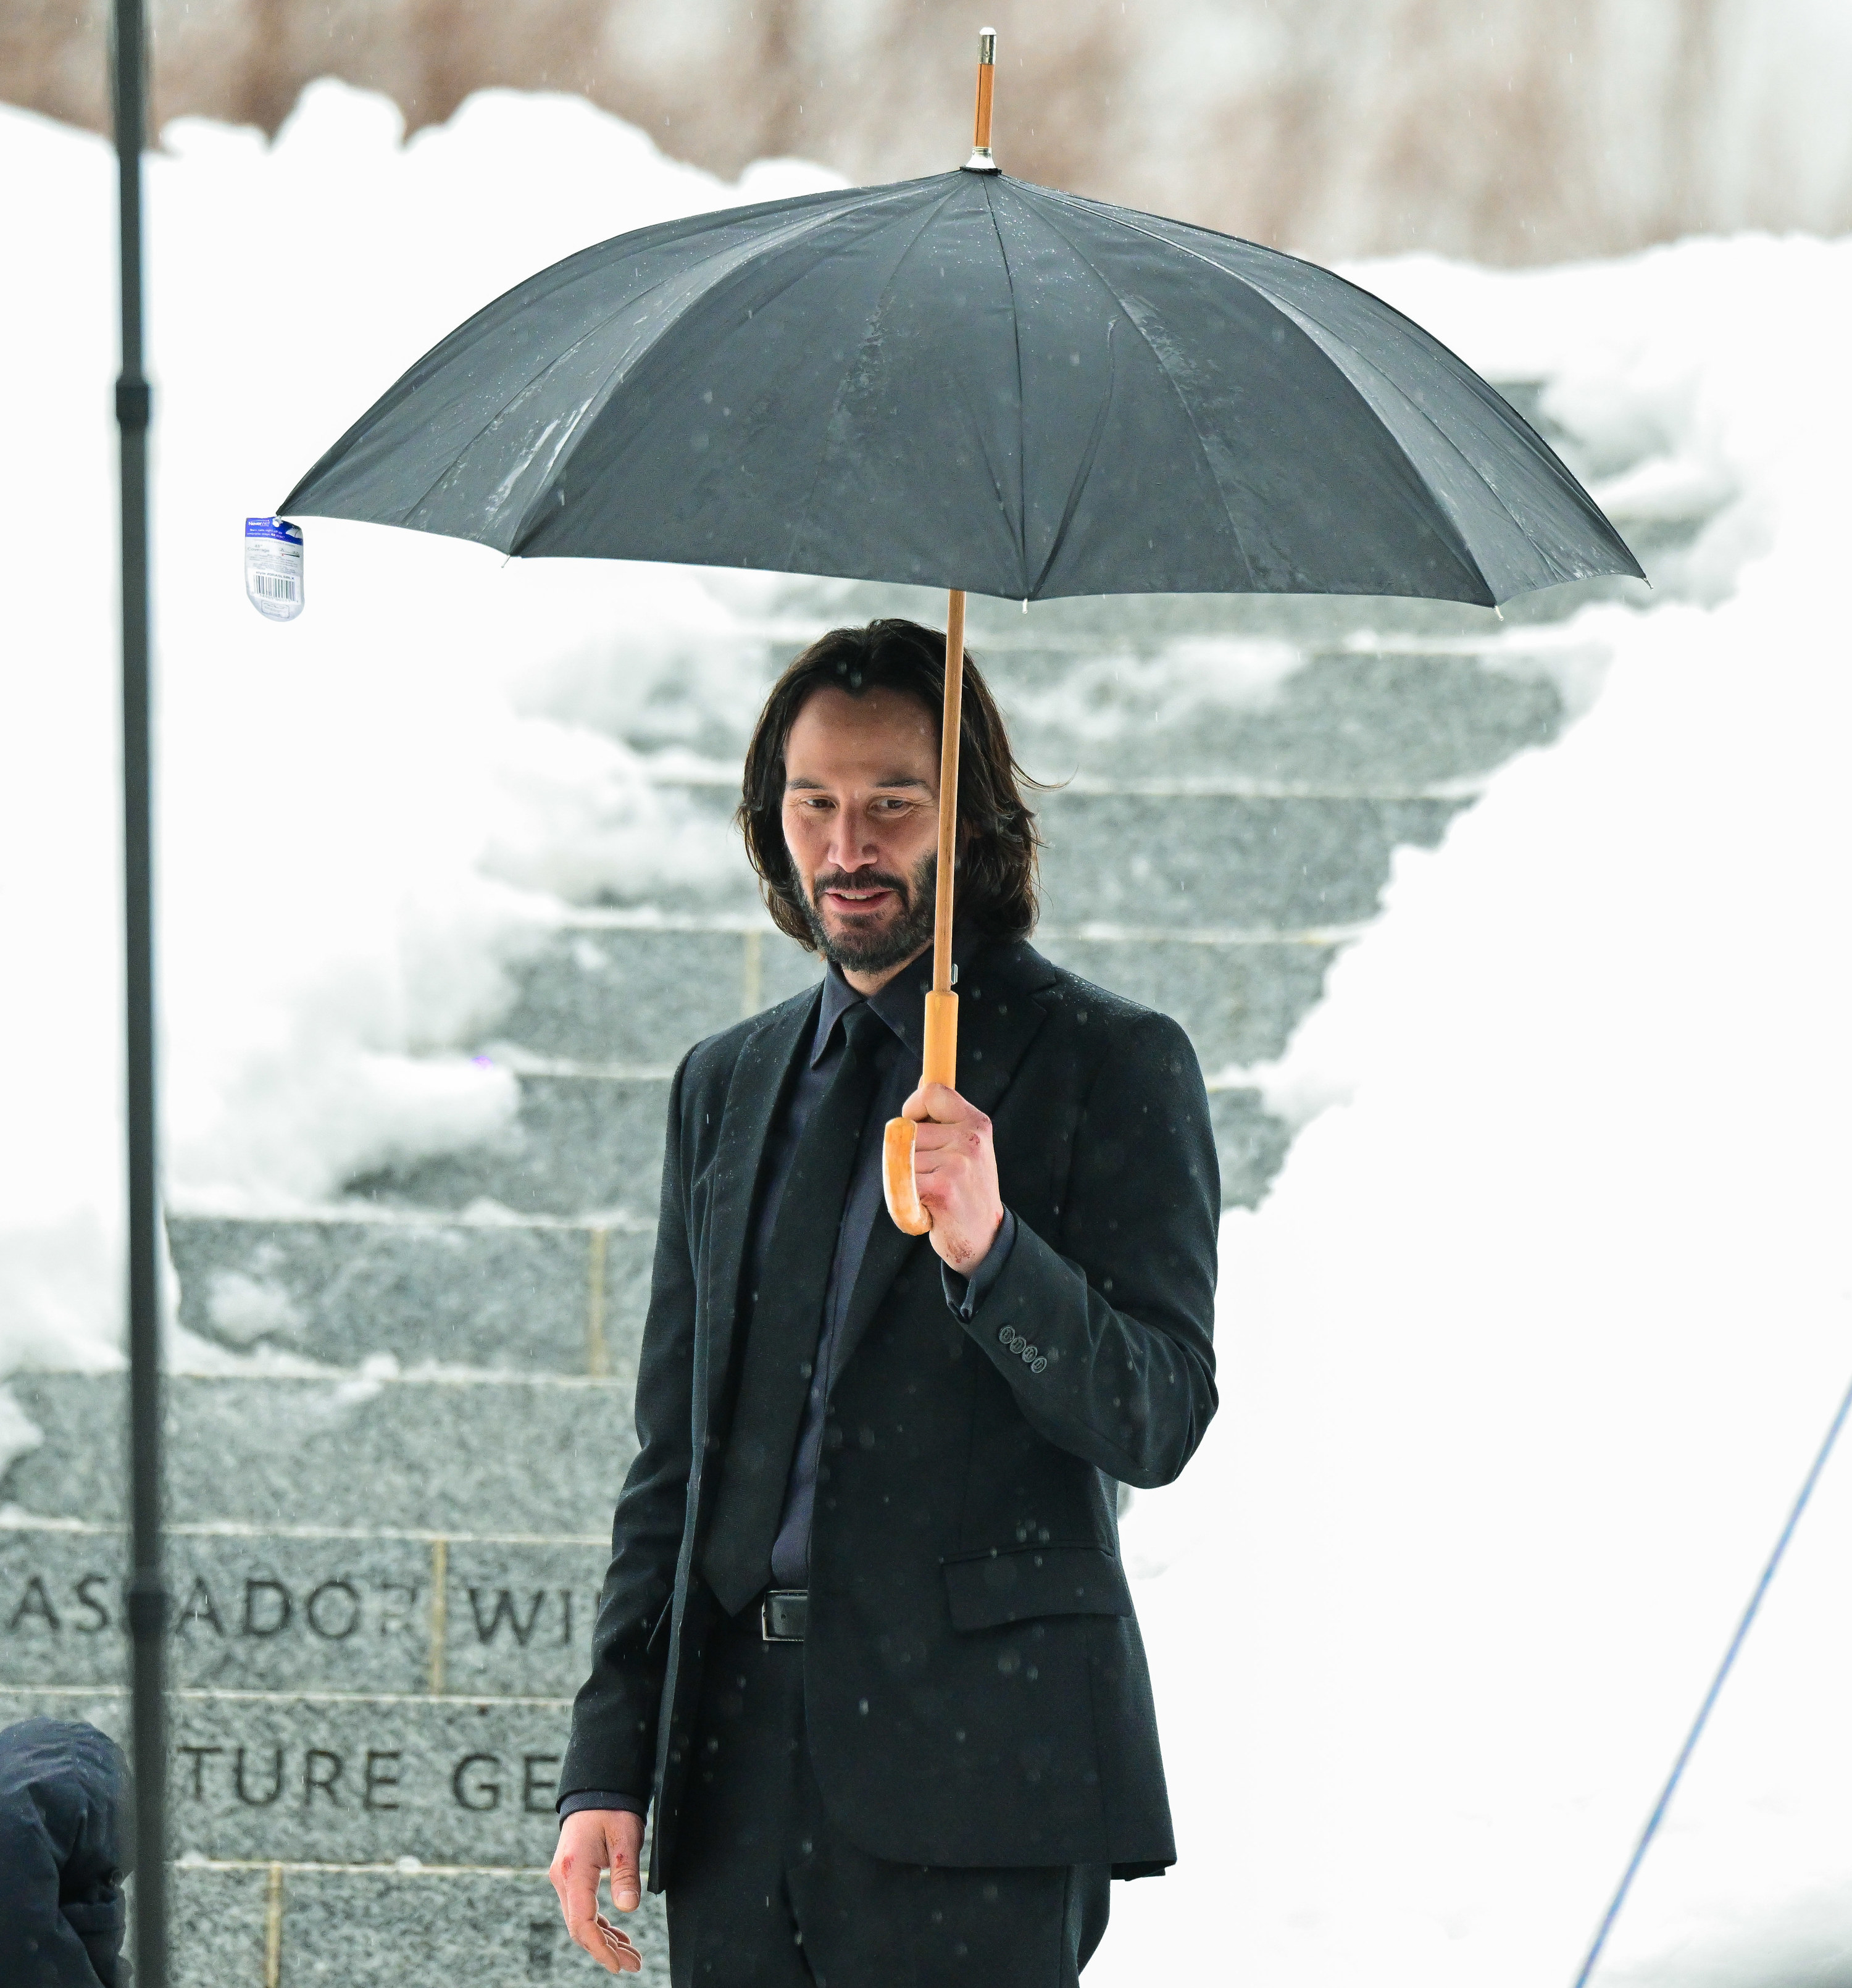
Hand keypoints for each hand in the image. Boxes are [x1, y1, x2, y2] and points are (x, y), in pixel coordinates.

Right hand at [550, 1808, 644, 1974]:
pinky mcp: (571, 1877)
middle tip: (634, 1964)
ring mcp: (565, 1879)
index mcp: (574, 1869)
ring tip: (631, 1955)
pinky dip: (600, 1926)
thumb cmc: (611, 1808)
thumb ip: (625, 1873)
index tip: (619, 1964)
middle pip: (580, 1928)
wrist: (594, 1790)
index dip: (599, 1948)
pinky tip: (618, 1936)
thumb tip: (628, 1909)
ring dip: (605, 1940)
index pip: (581, 1922)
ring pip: (581, 1921)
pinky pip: (583, 1910)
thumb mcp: (626, 1837)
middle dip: (606, 1950)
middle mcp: (563, 1878)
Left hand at [903, 1080, 1004, 1274]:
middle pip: (907, 1130)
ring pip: (899, 1158)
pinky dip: (902, 1201)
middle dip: (908, 1155)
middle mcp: (970, 1140)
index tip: (914, 1124)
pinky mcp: (941, 1188)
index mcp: (977, 1124)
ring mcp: (957, 1164)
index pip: (933, 1092)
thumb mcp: (967, 1148)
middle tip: (932, 1178)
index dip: (914, 1107)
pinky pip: (898, 1183)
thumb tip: (923, 1079)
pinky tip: (925, 1210)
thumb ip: (946, 1119)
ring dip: (904, 1180)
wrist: (984, 1240)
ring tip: (930, 1194)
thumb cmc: (966, 1191)